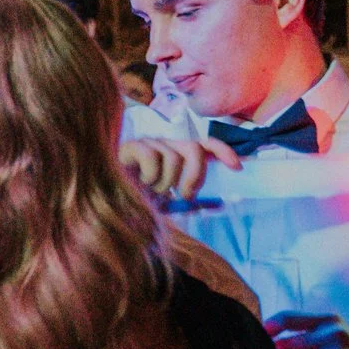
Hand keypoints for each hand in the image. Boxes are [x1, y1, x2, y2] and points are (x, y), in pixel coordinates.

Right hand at [119, 134, 240, 201]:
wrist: (110, 200)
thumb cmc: (140, 199)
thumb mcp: (171, 202)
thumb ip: (192, 200)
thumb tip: (221, 205)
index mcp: (179, 154)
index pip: (206, 144)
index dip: (224, 152)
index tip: (237, 168)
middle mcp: (167, 145)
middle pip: (193, 149)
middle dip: (194, 175)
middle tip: (185, 195)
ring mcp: (150, 143)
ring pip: (172, 158)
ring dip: (165, 182)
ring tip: (152, 191)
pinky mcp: (132, 146)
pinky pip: (152, 157)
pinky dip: (150, 175)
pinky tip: (139, 182)